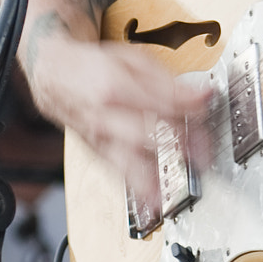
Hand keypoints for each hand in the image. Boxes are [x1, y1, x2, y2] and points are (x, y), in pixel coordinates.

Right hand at [21, 30, 211, 205]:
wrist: (54, 77)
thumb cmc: (95, 67)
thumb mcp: (133, 60)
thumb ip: (167, 81)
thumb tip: (201, 95)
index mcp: (115, 87)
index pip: (160, 102)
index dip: (189, 106)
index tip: (209, 108)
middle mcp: (105, 118)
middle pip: (149, 134)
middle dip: (180, 145)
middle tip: (205, 153)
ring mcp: (100, 139)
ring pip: (130, 162)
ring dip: (160, 176)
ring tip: (183, 188)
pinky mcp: (99, 153)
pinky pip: (120, 173)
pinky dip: (140, 189)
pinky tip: (158, 200)